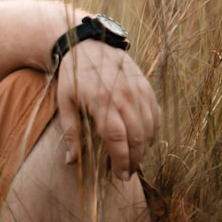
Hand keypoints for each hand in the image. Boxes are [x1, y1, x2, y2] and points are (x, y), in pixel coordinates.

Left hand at [55, 40, 159, 179]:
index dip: (121, 162)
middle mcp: (124, 97)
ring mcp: (138, 91)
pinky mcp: (146, 86)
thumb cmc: (73, 77)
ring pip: (150, 128)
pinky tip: (145, 141)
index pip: (117, 140)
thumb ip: (71, 133)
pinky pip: (155, 114)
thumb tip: (71, 161)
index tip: (120, 176)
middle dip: (134, 160)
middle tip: (126, 173)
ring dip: (144, 148)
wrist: (88, 46)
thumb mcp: (65, 103)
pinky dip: (153, 131)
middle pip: (137, 138)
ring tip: (134, 159)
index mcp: (101, 102)